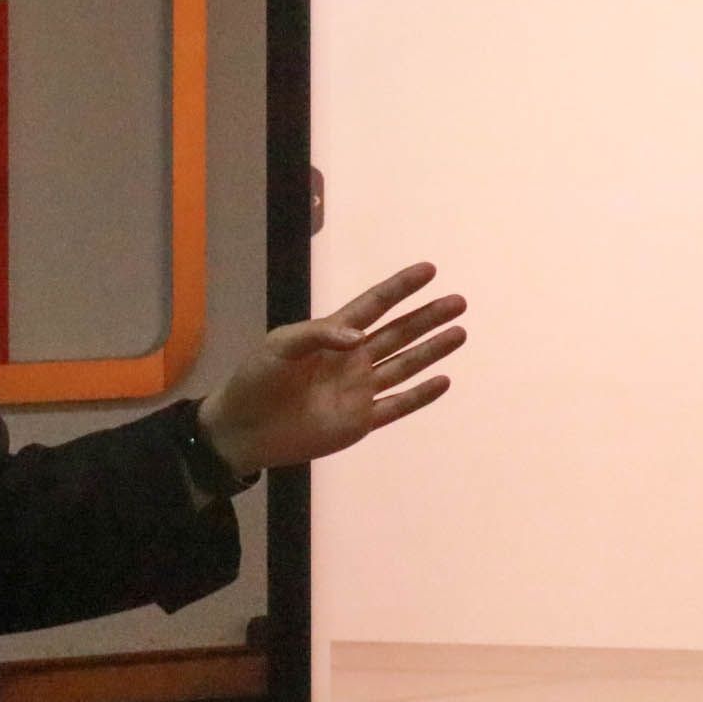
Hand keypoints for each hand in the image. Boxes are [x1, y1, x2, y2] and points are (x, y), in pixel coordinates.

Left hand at [196, 262, 465, 479]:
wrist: (243, 431)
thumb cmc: (256, 381)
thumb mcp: (280, 346)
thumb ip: (320, 335)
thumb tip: (361, 336)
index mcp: (333, 334)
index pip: (374, 305)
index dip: (400, 288)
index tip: (428, 270)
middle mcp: (353, 359)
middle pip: (398, 333)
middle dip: (427, 316)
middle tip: (457, 302)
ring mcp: (359, 390)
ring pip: (404, 365)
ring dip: (432, 350)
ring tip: (459, 332)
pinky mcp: (361, 421)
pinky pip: (397, 406)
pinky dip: (421, 396)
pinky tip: (443, 381)